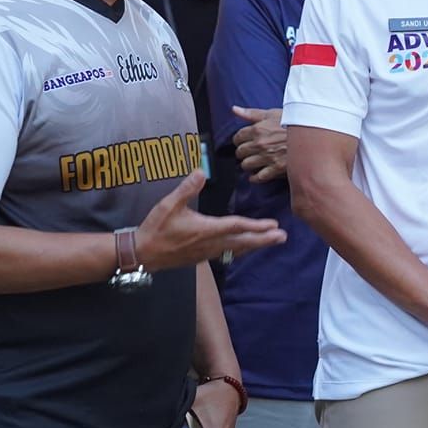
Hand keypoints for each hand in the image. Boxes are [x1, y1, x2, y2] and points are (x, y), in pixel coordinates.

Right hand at [135, 172, 286, 268]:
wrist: (144, 254)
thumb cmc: (156, 228)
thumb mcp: (169, 205)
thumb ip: (186, 188)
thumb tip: (200, 171)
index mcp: (206, 230)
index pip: (236, 227)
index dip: (255, 226)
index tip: (272, 224)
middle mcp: (211, 243)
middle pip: (243, 241)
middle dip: (264, 239)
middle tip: (283, 237)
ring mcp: (208, 252)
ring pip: (237, 249)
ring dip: (256, 244)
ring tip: (273, 241)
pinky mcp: (203, 257)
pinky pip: (228, 253)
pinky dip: (242, 249)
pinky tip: (248, 247)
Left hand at [230, 106, 287, 183]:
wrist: (312, 135)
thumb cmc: (293, 122)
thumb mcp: (272, 113)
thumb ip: (252, 113)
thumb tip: (234, 110)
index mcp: (258, 129)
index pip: (237, 137)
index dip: (239, 140)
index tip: (242, 142)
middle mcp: (260, 144)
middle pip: (240, 152)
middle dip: (242, 153)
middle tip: (247, 153)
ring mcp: (267, 157)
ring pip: (246, 165)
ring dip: (247, 165)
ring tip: (251, 164)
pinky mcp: (276, 168)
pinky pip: (259, 177)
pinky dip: (255, 178)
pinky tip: (255, 176)